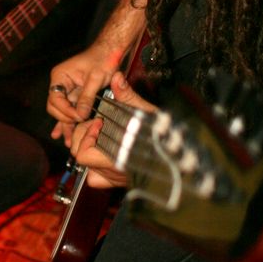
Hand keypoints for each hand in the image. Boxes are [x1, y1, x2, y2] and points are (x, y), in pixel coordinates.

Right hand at [48, 42, 123, 146]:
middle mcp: (60, 83)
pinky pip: (70, 110)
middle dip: (64, 118)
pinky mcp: (76, 95)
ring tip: (68, 141)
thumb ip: (86, 97)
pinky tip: (66, 135)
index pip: (55, 98)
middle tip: (77, 126)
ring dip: (65, 125)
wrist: (110, 52)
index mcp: (60, 76)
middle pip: (54, 106)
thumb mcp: (95, 78)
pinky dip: (70, 120)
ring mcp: (67, 90)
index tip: (79, 116)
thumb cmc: (102, 59)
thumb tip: (80, 115)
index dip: (66, 110)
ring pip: (62, 111)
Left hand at [71, 70, 155, 189]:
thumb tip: (117, 78)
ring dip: (91, 151)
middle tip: (99, 126)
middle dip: (86, 139)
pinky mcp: (118, 183)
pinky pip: (97, 180)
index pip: (83, 154)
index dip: (87, 135)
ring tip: (103, 137)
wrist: (180, 160)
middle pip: (82, 157)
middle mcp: (112, 174)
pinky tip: (106, 154)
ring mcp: (114, 180)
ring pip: (88, 169)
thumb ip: (128, 97)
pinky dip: (97, 168)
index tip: (99, 122)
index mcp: (116, 160)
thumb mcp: (147, 113)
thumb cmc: (165, 139)